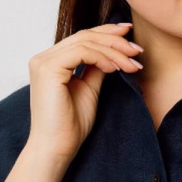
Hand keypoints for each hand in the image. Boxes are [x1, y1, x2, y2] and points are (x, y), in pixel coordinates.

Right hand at [26, 21, 144, 165]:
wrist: (57, 148)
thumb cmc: (70, 126)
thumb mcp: (89, 90)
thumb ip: (96, 69)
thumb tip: (112, 54)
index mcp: (51, 62)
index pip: (81, 38)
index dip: (107, 34)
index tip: (131, 37)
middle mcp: (43, 58)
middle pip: (84, 36)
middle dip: (115, 40)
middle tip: (137, 49)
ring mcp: (43, 62)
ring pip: (85, 42)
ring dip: (114, 51)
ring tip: (133, 62)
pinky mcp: (48, 69)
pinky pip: (82, 52)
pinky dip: (103, 57)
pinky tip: (116, 68)